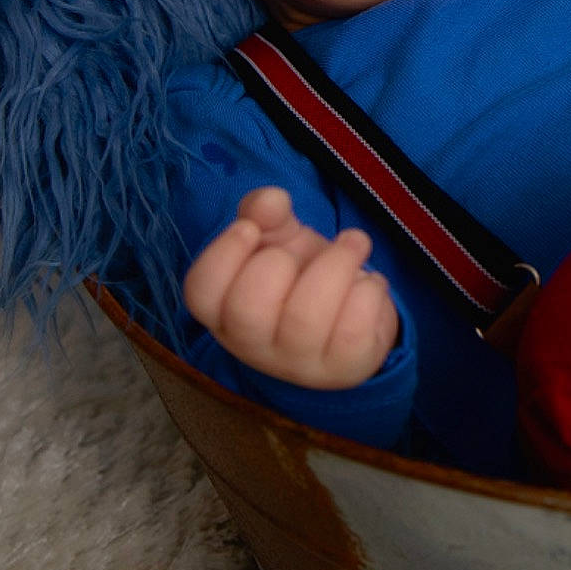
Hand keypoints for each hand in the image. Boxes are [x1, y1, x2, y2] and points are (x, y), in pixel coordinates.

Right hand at [182, 186, 400, 389]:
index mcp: (225, 312)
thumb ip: (265, 213)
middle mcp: (254, 346)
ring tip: (354, 242)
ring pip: (306, 319)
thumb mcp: (278, 237)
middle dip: (278, 263)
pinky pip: (353, 331)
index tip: (250, 228)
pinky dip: (368, 291)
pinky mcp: (344, 369)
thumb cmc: (302, 274)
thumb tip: (271, 200)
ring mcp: (299, 364)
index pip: (201, 294)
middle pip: (248, 310)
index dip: (222, 254)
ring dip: (337, 264)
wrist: (354, 314)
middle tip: (301, 250)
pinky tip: (369, 282)